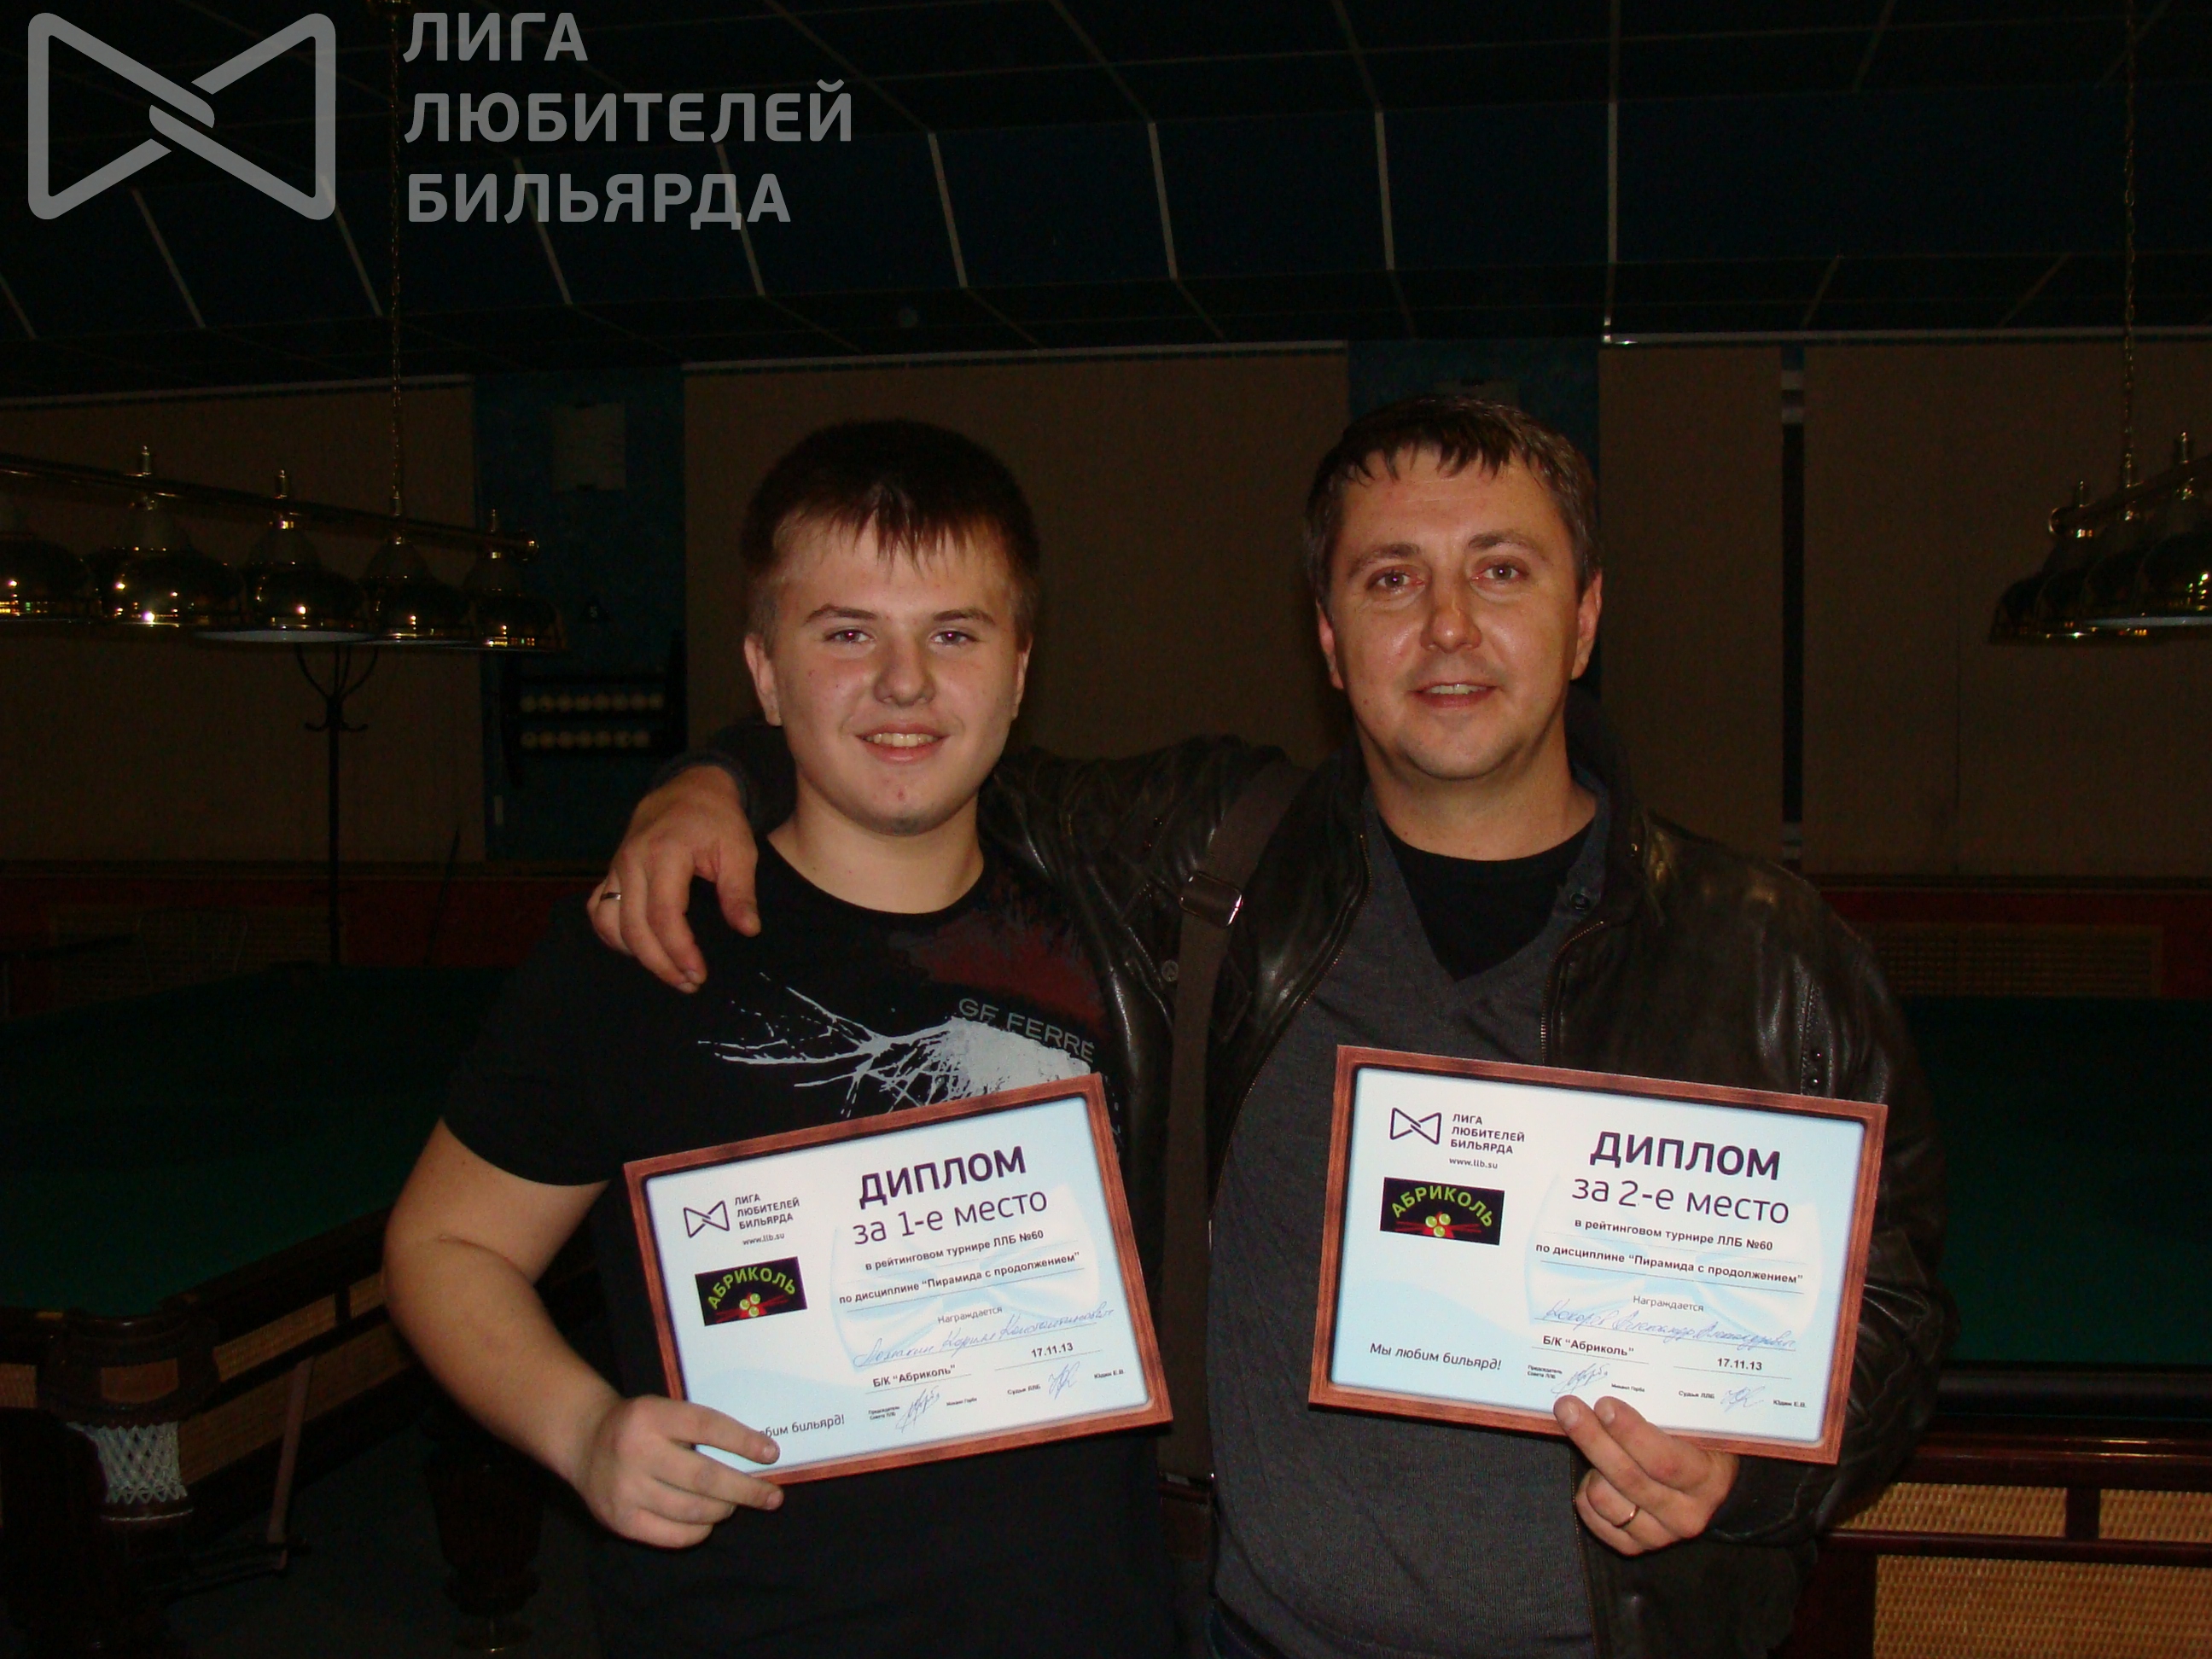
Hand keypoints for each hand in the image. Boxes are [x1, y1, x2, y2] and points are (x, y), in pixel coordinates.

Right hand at [569, 1394, 781, 1546]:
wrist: (584, 1442)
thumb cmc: (639, 1425)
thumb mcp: (663, 1410)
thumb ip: (698, 1428)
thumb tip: (755, 1456)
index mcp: (651, 1416)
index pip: (707, 1427)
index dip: (743, 1441)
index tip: (771, 1453)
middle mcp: (637, 1452)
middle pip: (705, 1477)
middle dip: (746, 1489)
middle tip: (772, 1496)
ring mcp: (627, 1490)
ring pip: (692, 1510)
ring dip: (724, 1509)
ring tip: (737, 1504)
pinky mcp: (621, 1521)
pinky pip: (672, 1535)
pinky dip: (699, 1531)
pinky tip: (709, 1521)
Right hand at [592, 765, 758, 989]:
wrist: (688, 789)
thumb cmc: (717, 820)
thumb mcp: (739, 849)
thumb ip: (740, 891)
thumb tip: (747, 930)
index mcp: (665, 853)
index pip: (664, 914)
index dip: (678, 950)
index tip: (698, 974)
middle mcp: (632, 861)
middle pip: (633, 926)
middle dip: (660, 962)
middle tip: (689, 983)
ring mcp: (616, 866)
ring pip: (609, 921)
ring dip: (635, 954)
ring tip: (668, 970)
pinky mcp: (611, 871)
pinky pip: (598, 908)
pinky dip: (612, 933)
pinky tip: (638, 947)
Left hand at [1555, 1395, 1737, 1555]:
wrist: (1713, 1491)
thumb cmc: (1699, 1447)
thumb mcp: (1696, 1428)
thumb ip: (1665, 1414)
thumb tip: (1612, 1394)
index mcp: (1707, 1480)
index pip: (1664, 1461)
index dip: (1631, 1433)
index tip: (1604, 1405)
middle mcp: (1686, 1514)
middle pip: (1628, 1478)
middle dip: (1592, 1439)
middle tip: (1568, 1407)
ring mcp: (1660, 1535)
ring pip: (1604, 1499)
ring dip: (1592, 1468)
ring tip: (1598, 1447)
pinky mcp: (1635, 1547)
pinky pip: (1594, 1519)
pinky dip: (1587, 1493)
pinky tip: (1598, 1475)